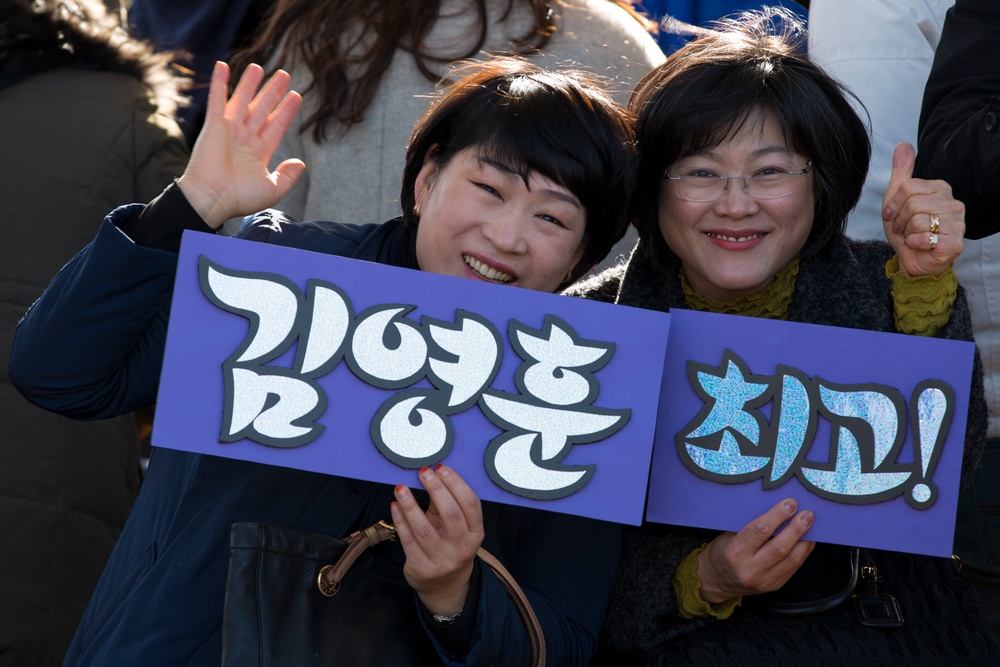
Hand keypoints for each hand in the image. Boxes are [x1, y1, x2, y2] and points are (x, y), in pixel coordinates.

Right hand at [177, 61, 304, 227]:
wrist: (212, 198)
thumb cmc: (240, 198)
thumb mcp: (272, 190)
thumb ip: (287, 176)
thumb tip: (301, 162)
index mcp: (259, 152)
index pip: (277, 125)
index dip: (286, 110)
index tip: (296, 96)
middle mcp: (245, 138)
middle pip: (262, 109)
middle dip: (273, 92)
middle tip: (284, 75)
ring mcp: (229, 130)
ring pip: (242, 100)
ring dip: (250, 83)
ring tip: (259, 66)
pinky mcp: (214, 125)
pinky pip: (217, 100)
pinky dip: (220, 82)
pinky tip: (223, 66)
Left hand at [391, 465, 484, 616]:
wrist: (445, 585)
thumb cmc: (451, 546)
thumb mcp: (458, 528)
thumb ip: (447, 505)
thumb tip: (431, 476)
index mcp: (475, 533)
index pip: (470, 504)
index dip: (456, 484)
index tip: (441, 468)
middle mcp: (462, 548)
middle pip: (450, 514)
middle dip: (436, 489)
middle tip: (423, 472)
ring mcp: (442, 561)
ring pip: (424, 528)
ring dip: (410, 505)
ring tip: (401, 488)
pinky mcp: (421, 568)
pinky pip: (408, 541)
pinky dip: (400, 521)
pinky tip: (395, 506)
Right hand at [696, 498, 815, 603]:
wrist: (716, 581)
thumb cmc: (722, 553)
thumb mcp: (728, 536)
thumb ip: (751, 526)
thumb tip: (778, 510)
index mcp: (735, 552)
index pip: (761, 530)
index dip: (778, 515)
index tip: (790, 503)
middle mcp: (750, 569)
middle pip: (780, 547)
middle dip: (796, 528)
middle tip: (807, 514)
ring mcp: (764, 580)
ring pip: (791, 559)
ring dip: (805, 540)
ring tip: (811, 525)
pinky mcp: (774, 586)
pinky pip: (793, 567)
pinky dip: (803, 552)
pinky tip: (807, 540)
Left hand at [882, 142, 964, 275]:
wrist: (912, 259)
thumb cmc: (907, 229)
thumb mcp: (897, 198)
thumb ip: (902, 172)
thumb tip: (903, 145)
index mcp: (940, 189)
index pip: (908, 187)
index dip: (893, 205)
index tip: (892, 216)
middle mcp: (953, 203)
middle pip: (913, 204)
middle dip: (900, 220)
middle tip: (903, 228)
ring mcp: (957, 223)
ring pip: (918, 221)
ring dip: (908, 233)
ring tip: (913, 236)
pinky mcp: (955, 243)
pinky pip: (925, 238)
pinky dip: (915, 244)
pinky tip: (921, 246)